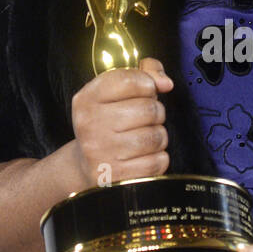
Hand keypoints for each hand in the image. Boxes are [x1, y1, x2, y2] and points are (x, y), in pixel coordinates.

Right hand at [71, 56, 171, 189]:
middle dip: (156, 113)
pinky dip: (158, 158)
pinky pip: (158, 161)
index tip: (146, 92)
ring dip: (158, 136)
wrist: (88, 166)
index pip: (128, 80)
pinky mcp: (116, 176)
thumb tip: (165, 82)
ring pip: (156, 136)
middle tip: (145, 120)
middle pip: (149, 109)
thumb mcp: (115, 94)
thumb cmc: (109, 124)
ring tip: (144, 138)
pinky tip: (143, 157)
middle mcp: (89, 124)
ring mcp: (101, 152)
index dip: (147, 84)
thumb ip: (144, 74)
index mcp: (86, 99)